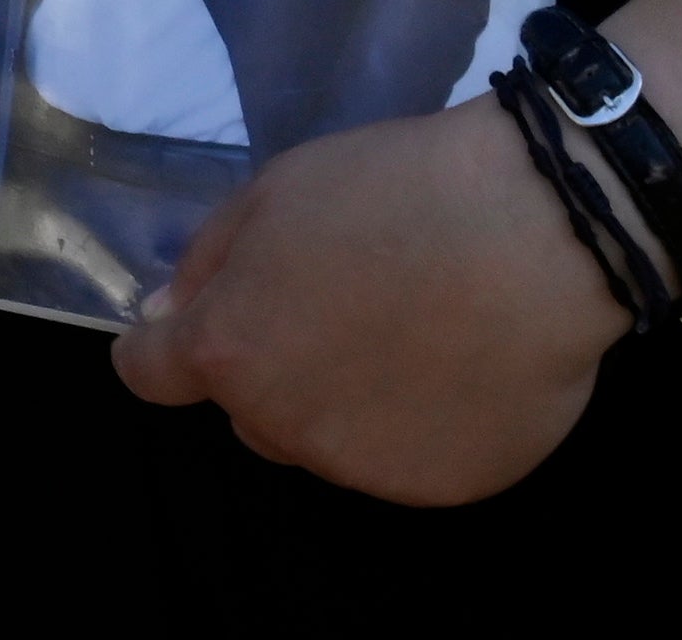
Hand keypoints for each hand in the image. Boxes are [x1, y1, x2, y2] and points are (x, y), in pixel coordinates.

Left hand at [114, 94, 626, 502]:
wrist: (534, 235)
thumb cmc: (393, 194)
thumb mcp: (273, 194)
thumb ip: (208, 265)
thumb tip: (167, 317)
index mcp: (228, 349)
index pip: (148, 375)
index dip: (160, 346)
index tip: (185, 328)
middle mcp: (284, 424)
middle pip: (248, 410)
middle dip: (268, 369)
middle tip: (333, 306)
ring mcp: (364, 467)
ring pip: (324, 439)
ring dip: (340, 402)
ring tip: (408, 334)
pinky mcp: (443, 488)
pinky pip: (403, 459)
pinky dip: (416, 426)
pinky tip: (458, 366)